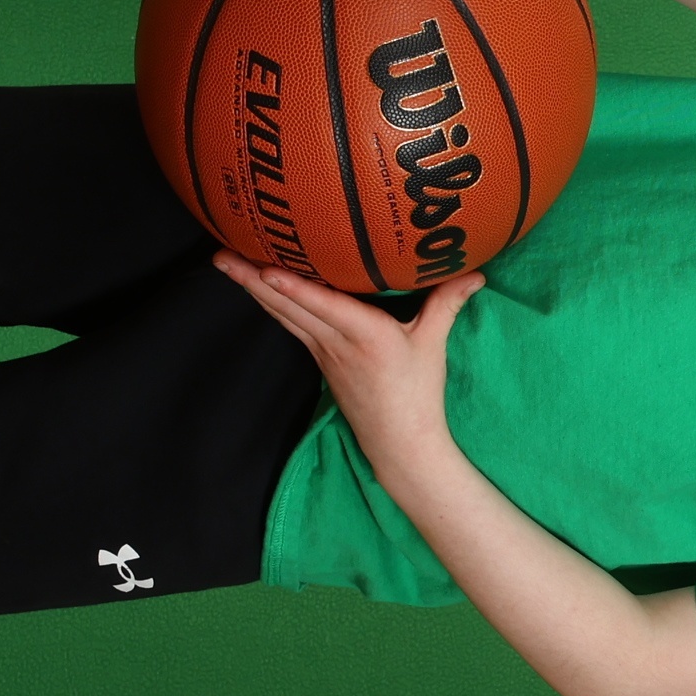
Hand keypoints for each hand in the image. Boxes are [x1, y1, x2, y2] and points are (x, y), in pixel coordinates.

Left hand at [216, 254, 486, 465]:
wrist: (399, 441)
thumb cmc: (417, 393)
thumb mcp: (434, 344)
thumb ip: (447, 302)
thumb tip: (475, 271)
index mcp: (366, 335)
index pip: (323, 306)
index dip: (292, 288)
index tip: (263, 268)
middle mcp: (335, 341)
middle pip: (286, 305)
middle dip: (251, 280)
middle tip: (219, 254)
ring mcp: (322, 350)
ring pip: (281, 313)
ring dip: (251, 288)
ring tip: (223, 262)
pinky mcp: (318, 357)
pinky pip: (289, 322)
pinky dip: (270, 301)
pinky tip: (256, 286)